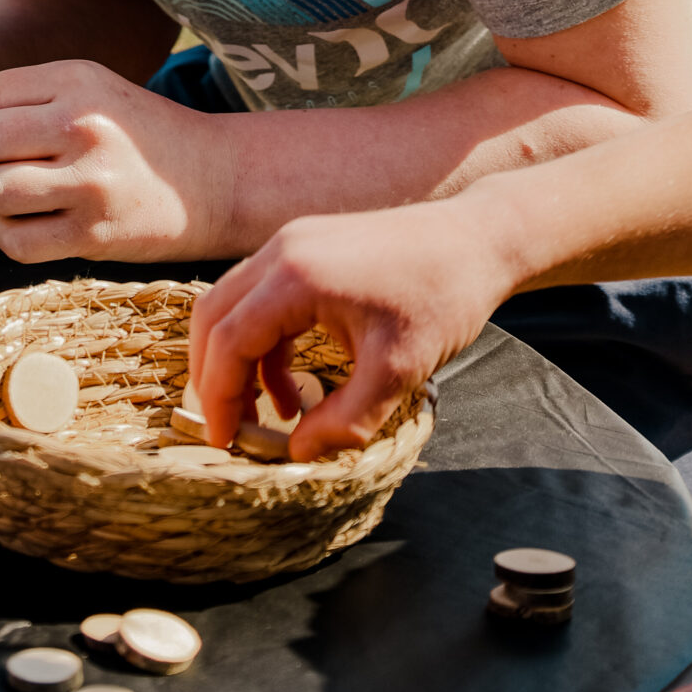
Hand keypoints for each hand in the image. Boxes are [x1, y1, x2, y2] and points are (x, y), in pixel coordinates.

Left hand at [0, 59, 232, 261]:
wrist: (218, 179)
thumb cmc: (140, 134)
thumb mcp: (91, 90)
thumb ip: (20, 97)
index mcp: (75, 80)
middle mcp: (79, 125)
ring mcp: (87, 182)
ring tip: (30, 193)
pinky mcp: (93, 235)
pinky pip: (13, 240)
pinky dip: (14, 236)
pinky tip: (44, 224)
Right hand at [188, 200, 510, 458]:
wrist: (479, 239)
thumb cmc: (444, 296)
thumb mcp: (398, 371)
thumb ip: (345, 419)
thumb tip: (298, 453)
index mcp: (296, 277)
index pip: (229, 341)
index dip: (218, 398)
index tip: (225, 442)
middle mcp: (282, 250)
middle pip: (213, 317)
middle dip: (214, 378)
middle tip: (232, 428)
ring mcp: (292, 242)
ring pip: (232, 305)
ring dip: (238, 361)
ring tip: (271, 413)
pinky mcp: (307, 246)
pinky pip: (262, 297)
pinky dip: (264, 342)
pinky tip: (294, 381)